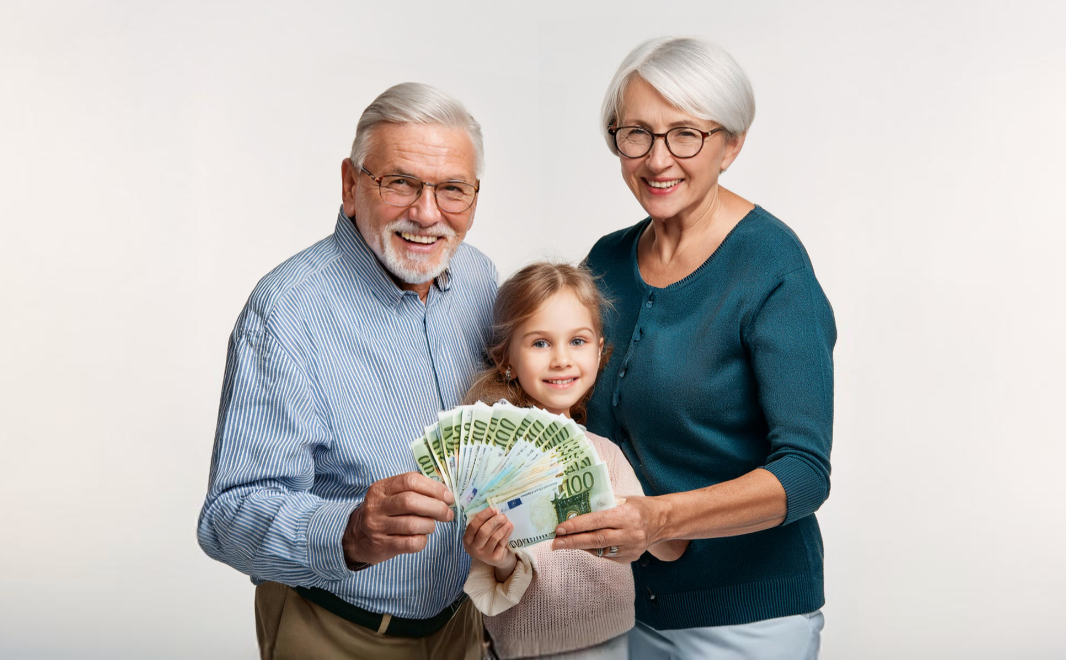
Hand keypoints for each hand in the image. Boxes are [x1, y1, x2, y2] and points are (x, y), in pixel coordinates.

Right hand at [342, 472, 454, 566]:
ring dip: (429, 525)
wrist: (355, 537)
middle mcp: (376, 506)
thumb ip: (413, 490)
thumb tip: (445, 493)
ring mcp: (377, 526)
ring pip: (412, 524)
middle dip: (436, 507)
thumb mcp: (390, 495)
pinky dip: (422, 540)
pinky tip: (421, 538)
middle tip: (448, 514)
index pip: (410, 481)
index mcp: (381, 488)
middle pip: (411, 501)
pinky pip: (410, 543)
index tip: (448, 497)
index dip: (434, 488)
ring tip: (431, 526)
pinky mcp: (381, 545)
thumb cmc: (383, 513)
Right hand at [462, 507, 515, 570]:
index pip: (473, 525)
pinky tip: (510, 527)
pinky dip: (507, 533)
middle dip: (494, 521)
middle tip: (503, 516)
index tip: (494, 509)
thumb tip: (495, 511)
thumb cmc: (487, 541)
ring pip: (494, 537)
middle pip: (484, 531)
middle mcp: (474, 548)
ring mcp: (484, 554)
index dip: (484, 515)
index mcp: (467, 539)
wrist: (495, 559)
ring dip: (503, 527)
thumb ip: (483, 523)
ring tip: (508, 521)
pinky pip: (502, 543)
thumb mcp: (480, 533)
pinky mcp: (495, 558)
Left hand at [550, 495, 664, 562]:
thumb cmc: (639, 506)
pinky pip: (605, 555)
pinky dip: (592, 550)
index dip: (577, 525)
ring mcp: (630, 549)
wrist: (663, 522)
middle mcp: (630, 534)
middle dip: (572, 541)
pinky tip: (582, 544)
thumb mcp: (623, 499)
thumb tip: (575, 508)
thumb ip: (602, 504)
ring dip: (579, 547)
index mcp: (627, 515)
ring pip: (599, 550)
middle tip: (554, 542)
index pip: (597, 521)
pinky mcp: (629, 558)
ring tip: (562, 543)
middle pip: (596, 540)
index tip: (560, 528)